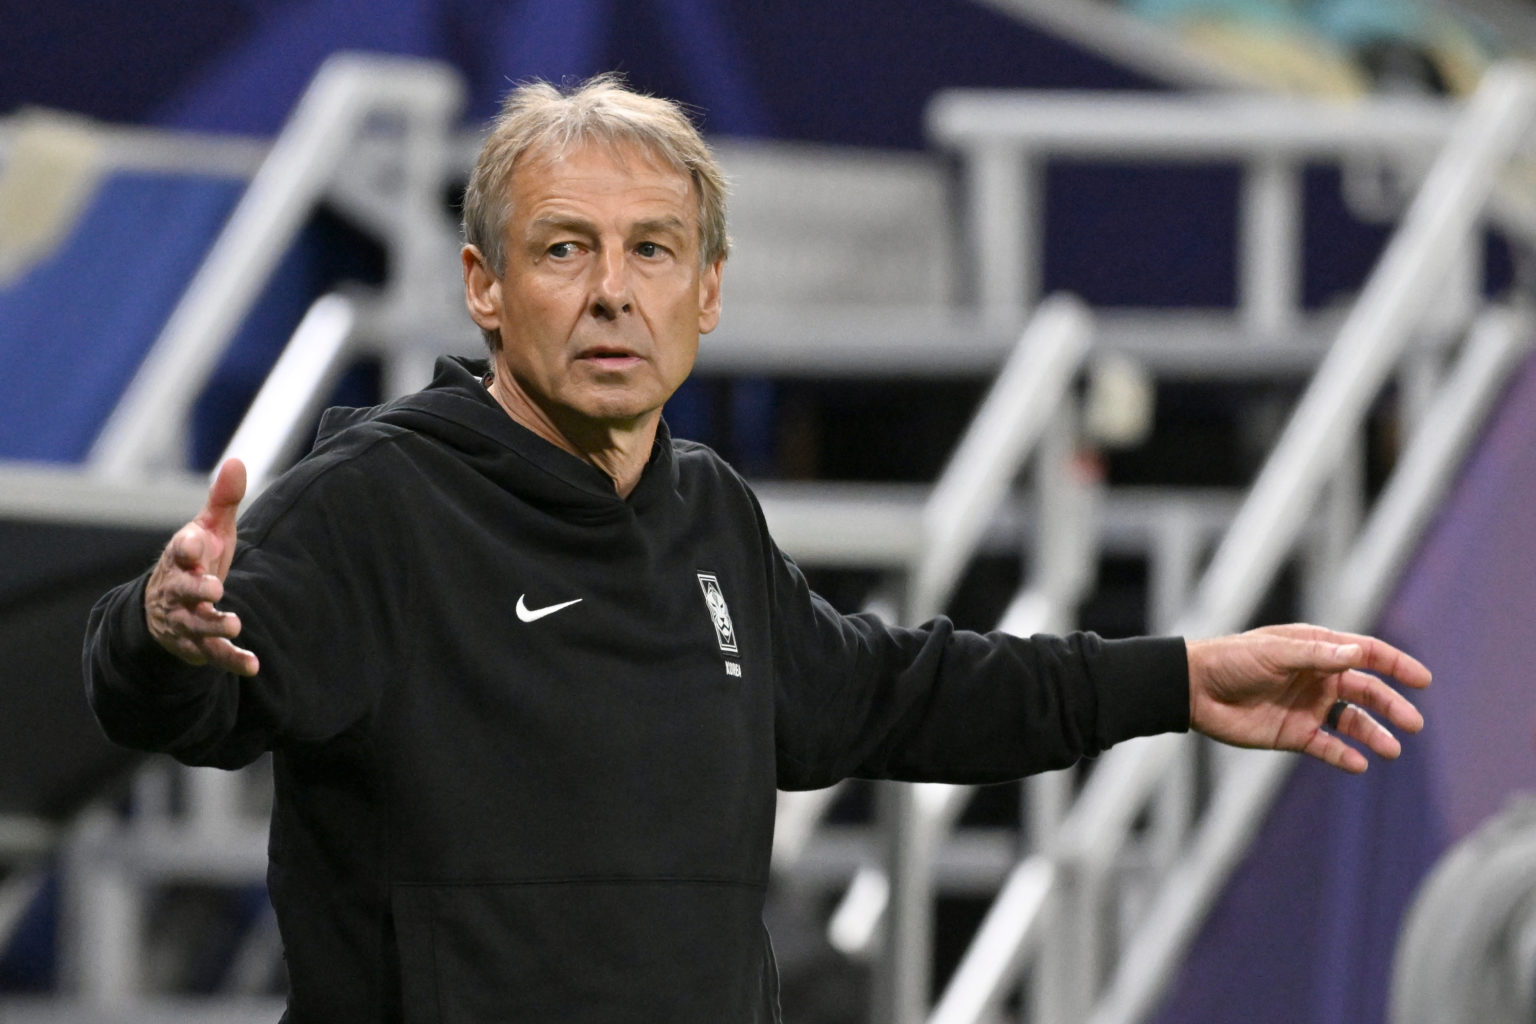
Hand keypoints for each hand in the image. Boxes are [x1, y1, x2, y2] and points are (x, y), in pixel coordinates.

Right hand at [144, 458, 258, 675]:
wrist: (165, 607)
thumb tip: (238, 460)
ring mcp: (184, 619)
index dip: (186, 547)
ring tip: (233, 625)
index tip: (195, 542)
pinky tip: (253, 665)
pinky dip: (231, 660)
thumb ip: (223, 500)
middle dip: (195, 590)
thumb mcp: (208, 529)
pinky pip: (212, 655)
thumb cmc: (196, 560)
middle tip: (214, 589)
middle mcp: (178, 590)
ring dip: (213, 626)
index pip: (179, 550)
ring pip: (194, 625)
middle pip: (181, 590)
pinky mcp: (195, 644)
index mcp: (181, 558)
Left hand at [1187, 623, 1429, 773]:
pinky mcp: (1293, 734)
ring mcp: (1307, 707)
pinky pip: (1327, 746)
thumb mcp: (1275, 652)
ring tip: (1391, 749)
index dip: (1396, 665)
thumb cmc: (1232, 660)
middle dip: (1392, 706)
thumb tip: (1357, 655)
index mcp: (1316, 650)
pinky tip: (1358, 763)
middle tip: (1414, 724)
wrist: (1194, 689)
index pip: (1366, 654)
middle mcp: (1318, 678)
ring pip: (1352, 722)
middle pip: (1366, 692)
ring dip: (1373, 734)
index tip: (1423, 680)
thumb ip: (1317, 655)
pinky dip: (1344, 755)